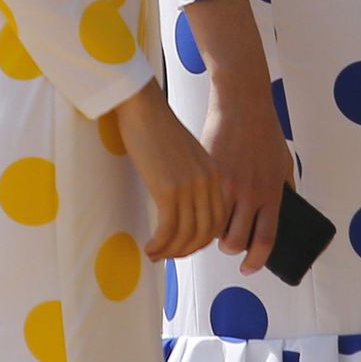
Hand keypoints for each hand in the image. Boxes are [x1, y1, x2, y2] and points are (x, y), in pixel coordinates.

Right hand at [113, 80, 228, 259]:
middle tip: (167, 254)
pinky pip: (167, 230)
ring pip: (186, 236)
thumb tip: (185, 209)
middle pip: (205, 234)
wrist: (144, 107)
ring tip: (155, 253)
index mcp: (214, 174)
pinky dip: (159, 245)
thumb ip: (193, 180)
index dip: (200, 240)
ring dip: (170, 252)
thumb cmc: (158, 129)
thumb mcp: (187, 156)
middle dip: (186, 251)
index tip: (182, 245)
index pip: (216, 221)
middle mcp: (207, 183)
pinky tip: (149, 247)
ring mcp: (189, 187)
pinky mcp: (168, 189)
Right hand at [203, 83, 294, 275]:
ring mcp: (229, 184)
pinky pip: (204, 204)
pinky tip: (201, 210)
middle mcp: (251, 192)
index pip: (266, 239)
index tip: (249, 268)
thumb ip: (284, 187)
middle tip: (227, 243)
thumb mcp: (283, 161)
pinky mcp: (210, 173)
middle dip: (231, 249)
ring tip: (212, 228)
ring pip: (216, 227)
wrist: (242, 102)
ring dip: (213, 234)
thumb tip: (285, 209)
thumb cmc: (265, 130)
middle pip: (237, 240)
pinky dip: (203, 213)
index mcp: (272, 192)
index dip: (256, 260)